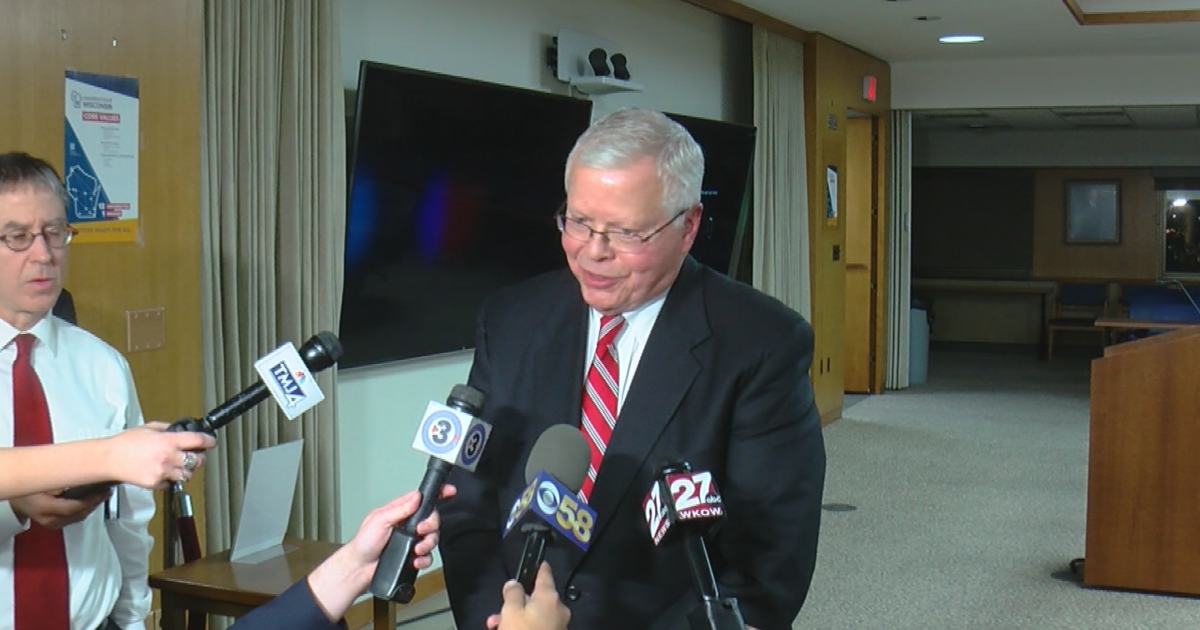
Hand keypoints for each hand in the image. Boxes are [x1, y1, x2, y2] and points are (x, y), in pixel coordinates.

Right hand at [11, 489, 109, 528]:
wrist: (18, 500)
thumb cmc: (29, 489)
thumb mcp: (43, 481)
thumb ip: (62, 480)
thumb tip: (83, 475)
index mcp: (45, 508)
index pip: (75, 507)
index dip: (92, 500)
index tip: (103, 491)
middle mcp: (50, 520)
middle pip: (80, 513)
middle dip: (96, 502)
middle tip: (107, 491)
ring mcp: (53, 524)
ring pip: (79, 517)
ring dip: (93, 506)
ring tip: (103, 494)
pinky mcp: (56, 524)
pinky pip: (75, 518)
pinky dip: (85, 509)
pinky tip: (93, 501)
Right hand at [105, 422, 216, 488]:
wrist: (109, 459)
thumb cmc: (126, 442)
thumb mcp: (150, 428)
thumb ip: (168, 429)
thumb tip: (182, 431)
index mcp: (168, 441)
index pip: (198, 441)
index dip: (209, 441)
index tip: (211, 442)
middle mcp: (168, 457)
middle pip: (197, 461)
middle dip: (198, 458)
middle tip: (193, 455)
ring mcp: (163, 472)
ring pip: (187, 474)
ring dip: (185, 470)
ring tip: (175, 465)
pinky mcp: (156, 484)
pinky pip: (172, 483)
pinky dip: (170, 479)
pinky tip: (162, 472)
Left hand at [340, 484, 456, 578]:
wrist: (359, 568)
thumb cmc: (363, 543)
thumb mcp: (379, 520)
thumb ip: (399, 508)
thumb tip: (416, 497)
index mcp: (400, 511)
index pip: (422, 498)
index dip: (437, 493)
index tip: (448, 491)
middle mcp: (408, 524)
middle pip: (432, 519)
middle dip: (431, 525)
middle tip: (420, 530)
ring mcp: (412, 540)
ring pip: (433, 537)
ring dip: (428, 544)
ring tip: (416, 549)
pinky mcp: (413, 555)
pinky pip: (428, 556)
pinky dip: (424, 559)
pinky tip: (415, 560)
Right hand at [487, 563, 570, 629]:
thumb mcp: (510, 611)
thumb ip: (512, 593)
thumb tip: (515, 584)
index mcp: (549, 596)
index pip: (545, 573)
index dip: (538, 567)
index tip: (536, 561)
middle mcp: (558, 608)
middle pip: (536, 597)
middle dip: (516, 603)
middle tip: (498, 613)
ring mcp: (558, 624)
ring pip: (535, 614)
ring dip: (516, 617)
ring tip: (496, 625)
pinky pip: (539, 626)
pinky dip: (525, 626)